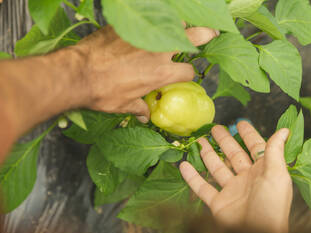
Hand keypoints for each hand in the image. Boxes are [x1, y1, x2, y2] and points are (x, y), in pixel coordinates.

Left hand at [73, 25, 218, 121]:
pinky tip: (152, 23)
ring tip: (180, 27)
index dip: (189, 76)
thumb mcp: (124, 105)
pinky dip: (155, 21)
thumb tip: (144, 116)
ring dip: (179, 24)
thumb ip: (139, 108)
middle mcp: (159, 52)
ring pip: (173, 21)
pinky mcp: (129, 25)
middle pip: (193, 37)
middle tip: (212, 32)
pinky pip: (148, 18)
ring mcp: (145, 36)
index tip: (185, 77)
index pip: (188, 73)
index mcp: (162, 73)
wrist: (78, 73)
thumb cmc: (103, 92)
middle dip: (206, 34)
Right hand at [180, 121, 292, 232]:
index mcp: (263, 171)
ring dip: (208, 155)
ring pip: (217, 168)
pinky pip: (202, 187)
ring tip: (199, 141)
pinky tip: (184, 165)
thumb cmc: (271, 205)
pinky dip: (192, 177)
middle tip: (215, 128)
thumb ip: (276, 151)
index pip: (255, 148)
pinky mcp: (218, 203)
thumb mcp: (276, 175)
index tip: (240, 123)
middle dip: (225, 141)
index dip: (248, 135)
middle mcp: (246, 179)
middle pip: (233, 155)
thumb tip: (285, 129)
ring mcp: (231, 191)